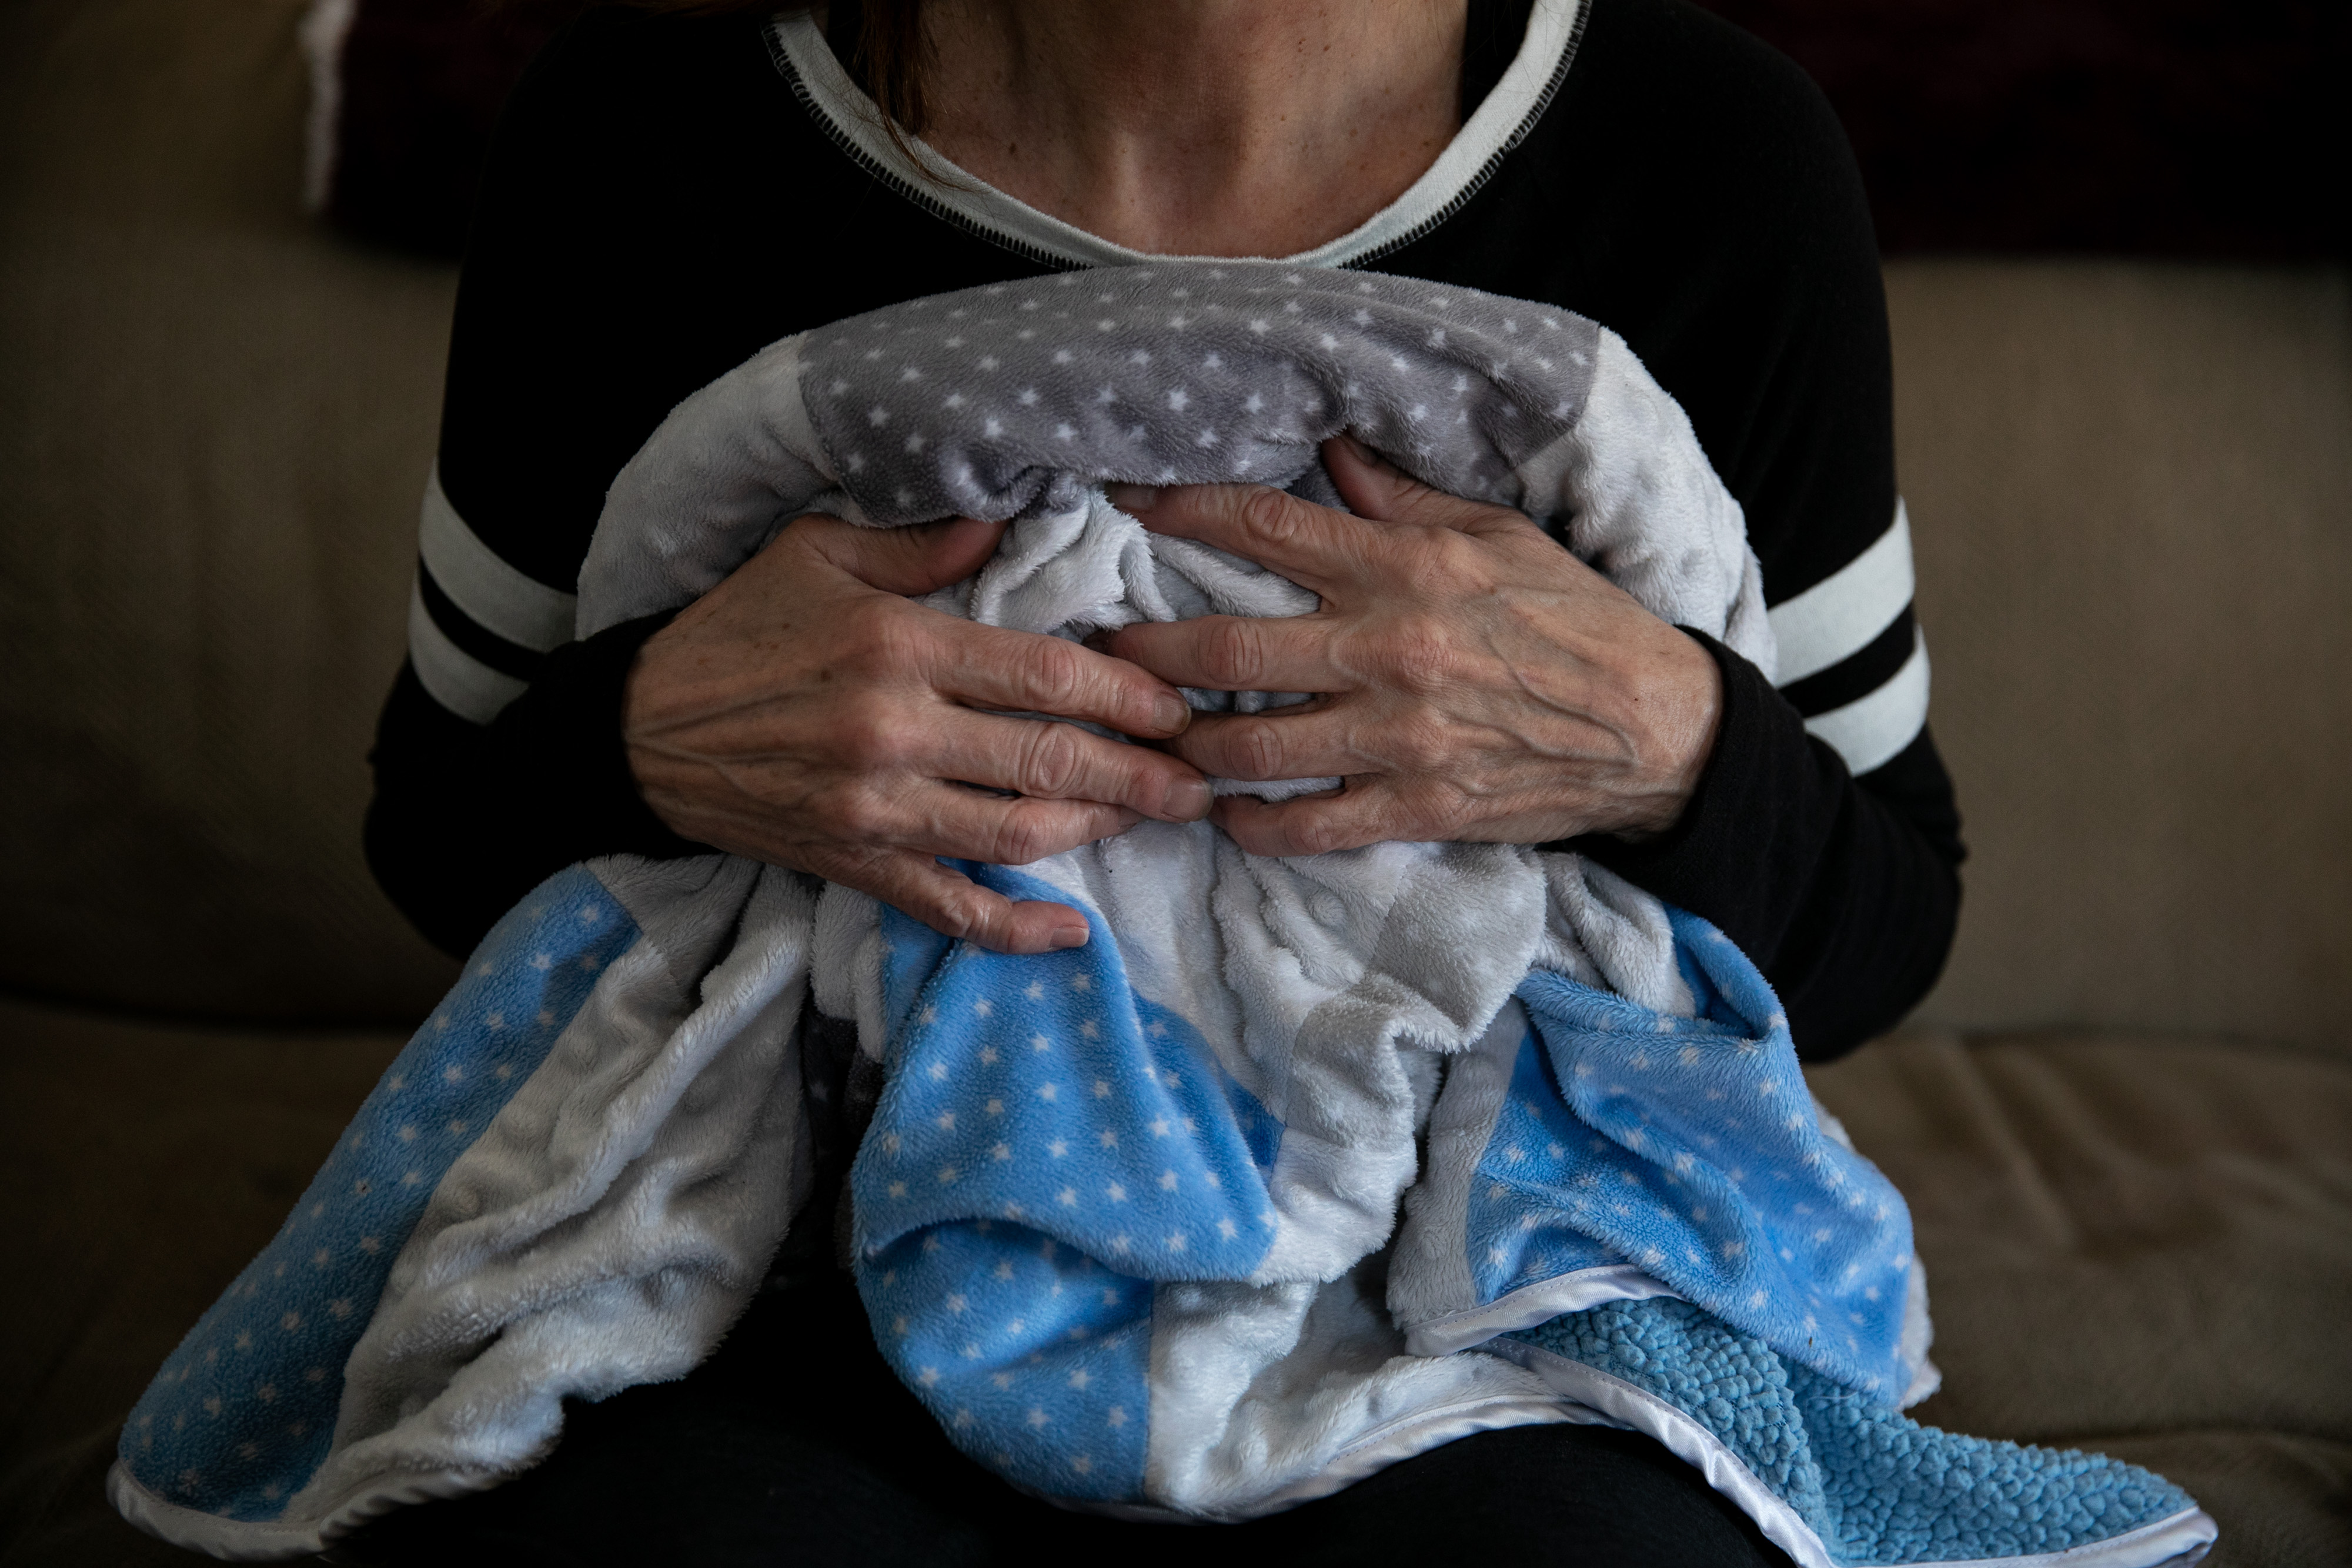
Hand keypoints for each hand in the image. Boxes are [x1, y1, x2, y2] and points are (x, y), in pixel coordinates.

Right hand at [623, 512, 1212, 952]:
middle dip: (1141, 774)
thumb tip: (1010, 524)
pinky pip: (950, 908)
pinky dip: (1015, 929)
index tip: (1178, 706)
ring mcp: (878, 810)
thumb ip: (921, 540)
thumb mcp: (818, 552)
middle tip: (1201, 779)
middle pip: (1050, 759)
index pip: (1046, 675)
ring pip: (1019, 832)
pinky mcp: (857, 865)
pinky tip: (1074, 936)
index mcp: (899, 647)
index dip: (1127, 695)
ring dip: (1099, 830)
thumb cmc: (740, 628)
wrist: (642, 730)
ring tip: (1155, 819)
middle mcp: (896, 734)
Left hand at [1103, 438, 1722, 856]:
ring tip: (1150, 738)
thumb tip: (1333, 446)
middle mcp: (1384, 650)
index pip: (1262, 527)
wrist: (1654, 726)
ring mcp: (1394, 736)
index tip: (1125, 501)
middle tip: (1103, 654)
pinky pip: (1305, 826)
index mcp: (1401, 569)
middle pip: (1222, 650)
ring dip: (1182, 747)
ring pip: (1247, 747)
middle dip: (1144, 655)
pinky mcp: (1413, 805)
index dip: (1179, 510)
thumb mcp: (1498, 534)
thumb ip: (1403, 497)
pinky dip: (1252, 826)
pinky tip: (1225, 814)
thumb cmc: (1575, 621)